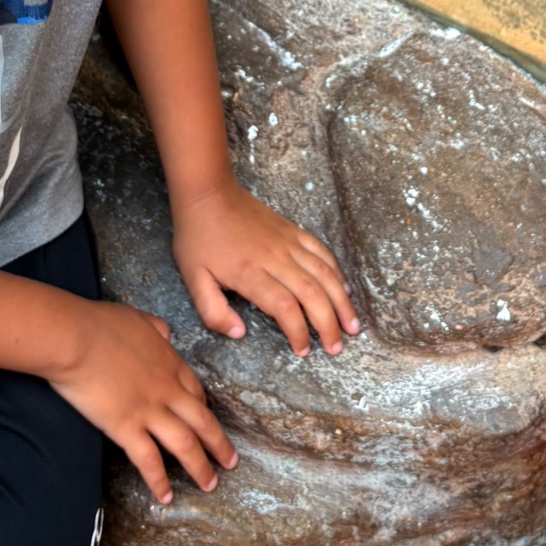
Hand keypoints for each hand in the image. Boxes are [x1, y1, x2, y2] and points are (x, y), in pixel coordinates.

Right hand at [45, 297, 236, 505]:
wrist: (75, 338)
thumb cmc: (100, 324)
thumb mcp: (138, 318)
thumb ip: (156, 328)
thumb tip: (166, 333)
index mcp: (169, 362)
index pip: (196, 391)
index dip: (205, 410)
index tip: (210, 422)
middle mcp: (167, 389)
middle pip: (202, 421)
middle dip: (219, 444)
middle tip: (231, 463)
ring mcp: (149, 410)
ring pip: (185, 445)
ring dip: (201, 467)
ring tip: (210, 485)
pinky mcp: (126, 428)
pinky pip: (149, 460)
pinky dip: (159, 481)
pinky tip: (165, 497)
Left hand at [172, 181, 361, 357]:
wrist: (209, 194)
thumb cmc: (199, 239)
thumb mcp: (193, 279)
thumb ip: (213, 311)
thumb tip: (239, 334)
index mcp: (250, 273)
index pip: (284, 307)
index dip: (298, 332)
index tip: (303, 351)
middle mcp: (276, 258)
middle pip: (312, 294)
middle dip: (328, 324)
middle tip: (336, 347)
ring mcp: (289, 242)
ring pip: (324, 273)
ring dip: (341, 301)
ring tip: (352, 325)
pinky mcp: (294, 231)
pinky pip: (322, 252)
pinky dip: (337, 272)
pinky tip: (344, 289)